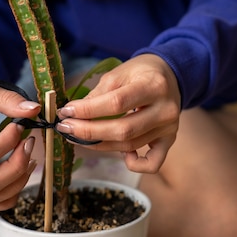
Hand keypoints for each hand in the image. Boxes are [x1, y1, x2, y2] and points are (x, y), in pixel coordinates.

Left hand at [56, 53, 180, 173]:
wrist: (170, 75)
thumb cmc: (141, 72)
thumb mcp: (119, 73)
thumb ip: (99, 93)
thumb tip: (74, 115)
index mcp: (153, 85)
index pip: (117, 103)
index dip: (88, 110)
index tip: (66, 112)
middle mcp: (165, 108)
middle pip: (123, 129)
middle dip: (89, 132)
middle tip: (66, 128)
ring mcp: (169, 127)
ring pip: (131, 144)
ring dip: (101, 145)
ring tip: (79, 137)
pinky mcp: (170, 139)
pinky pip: (153, 162)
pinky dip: (135, 164)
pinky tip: (123, 155)